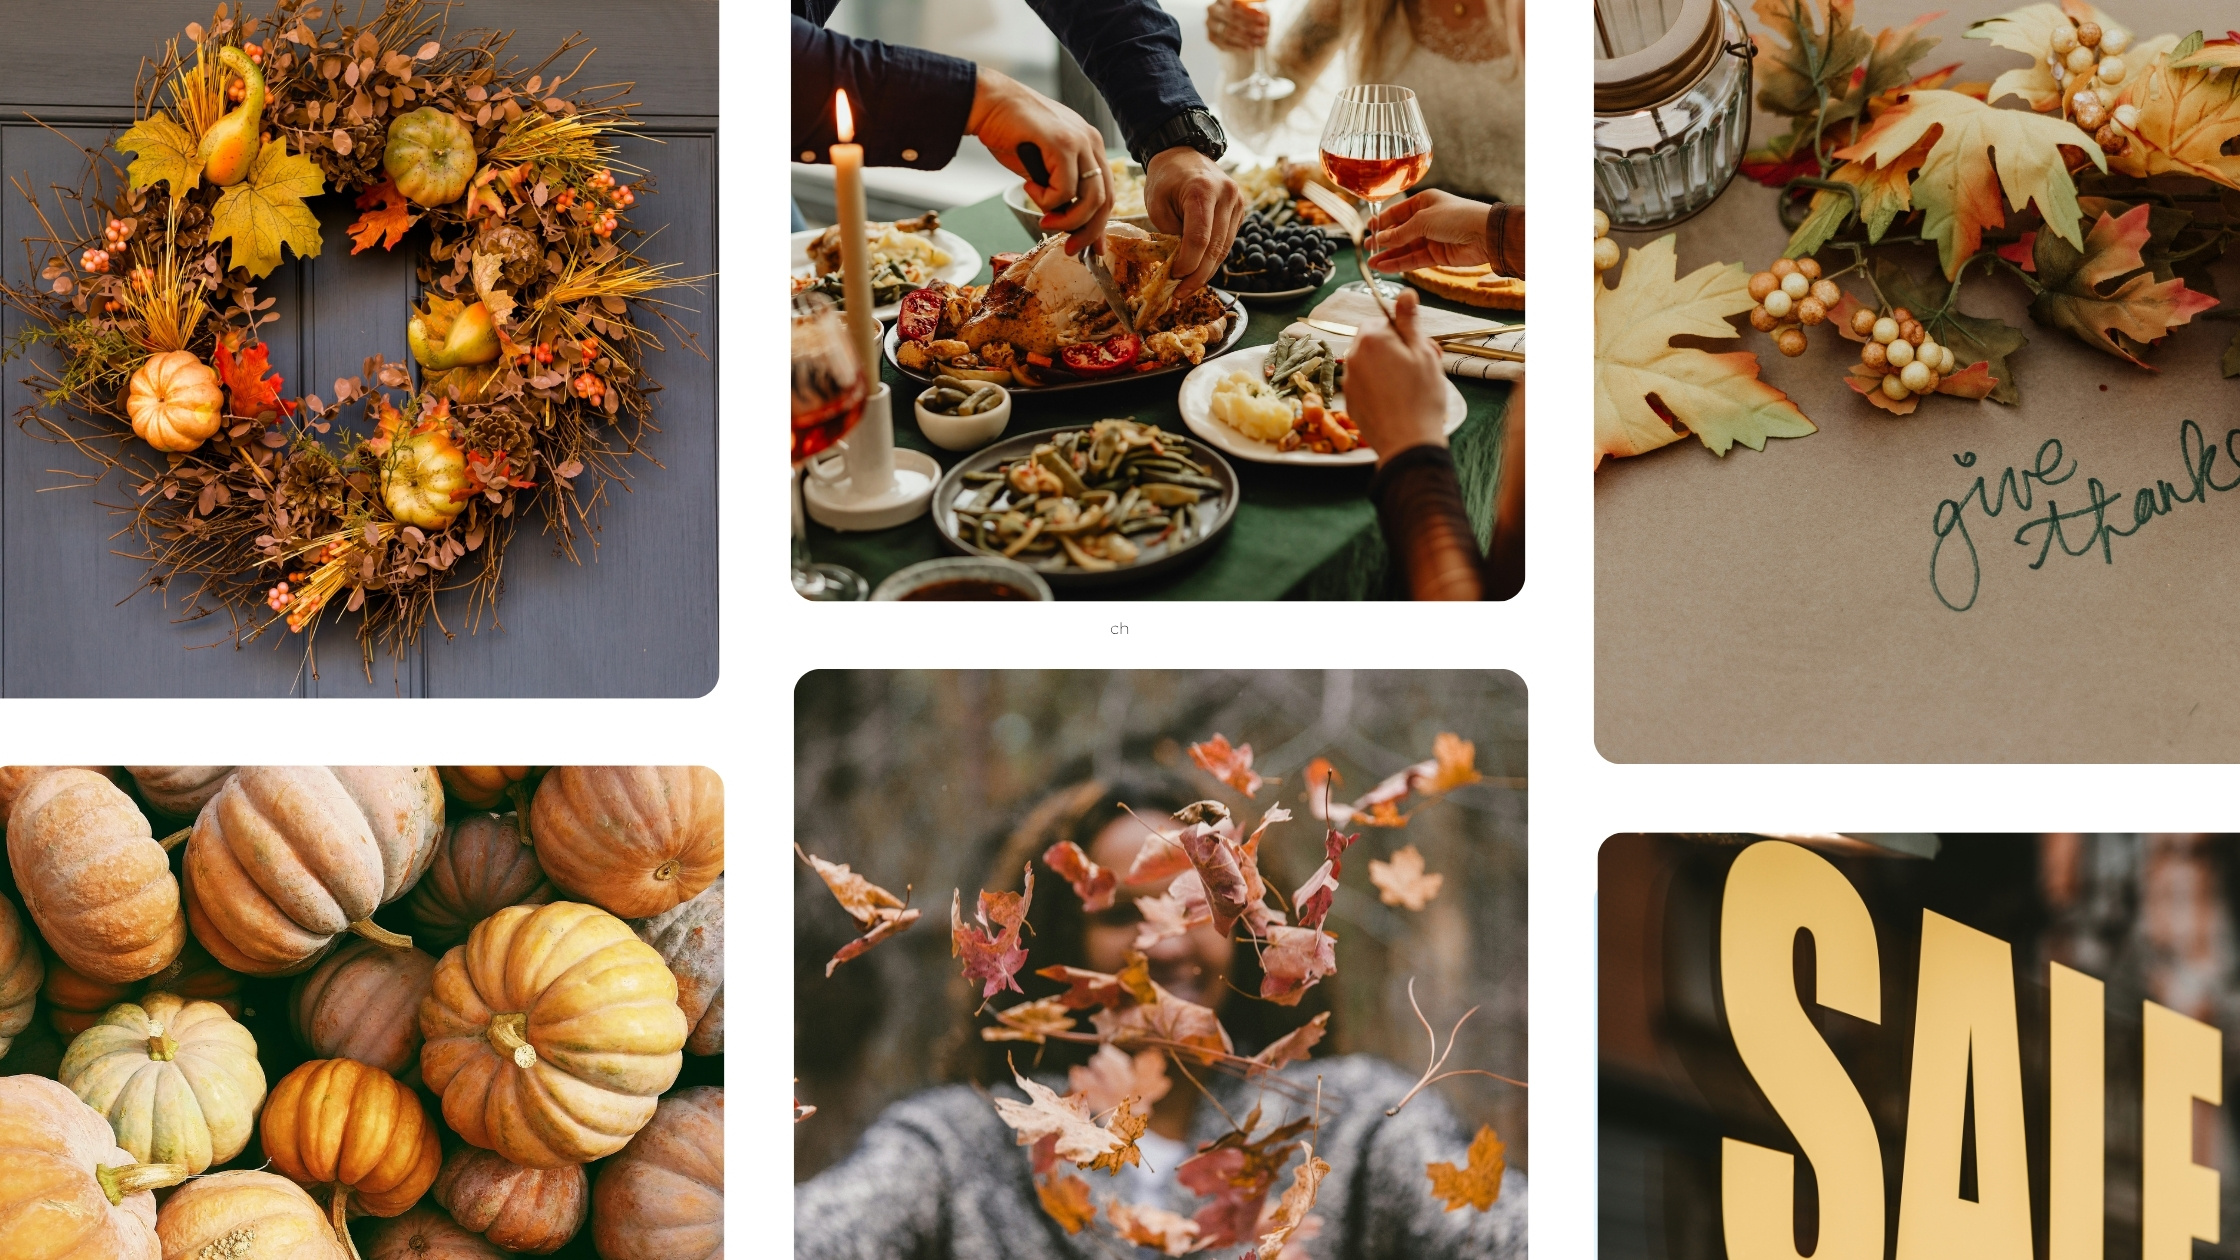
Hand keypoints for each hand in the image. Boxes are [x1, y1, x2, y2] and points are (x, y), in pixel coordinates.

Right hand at [969, 67, 1111, 254]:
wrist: (988, 103)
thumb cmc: (1010, 133)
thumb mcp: (1041, 168)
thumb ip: (1058, 190)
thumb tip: (1065, 221)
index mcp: (1089, 146)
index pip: (1106, 192)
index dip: (1100, 225)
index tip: (1090, 248)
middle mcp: (1091, 142)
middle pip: (1105, 199)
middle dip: (1087, 231)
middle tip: (1069, 248)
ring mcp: (1079, 141)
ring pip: (1090, 198)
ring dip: (1067, 220)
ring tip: (1045, 221)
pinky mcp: (1062, 143)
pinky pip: (1064, 189)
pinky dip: (1046, 199)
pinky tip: (1029, 187)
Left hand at [1144, 146, 1246, 293]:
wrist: (1183, 153)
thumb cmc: (1165, 179)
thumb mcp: (1157, 205)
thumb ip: (1170, 234)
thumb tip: (1179, 267)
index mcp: (1202, 190)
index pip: (1199, 238)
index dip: (1187, 263)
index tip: (1173, 277)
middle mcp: (1226, 195)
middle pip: (1215, 247)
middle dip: (1198, 275)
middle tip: (1181, 293)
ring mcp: (1238, 202)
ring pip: (1224, 249)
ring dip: (1206, 271)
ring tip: (1188, 287)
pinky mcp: (1240, 210)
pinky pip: (1227, 242)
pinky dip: (1213, 259)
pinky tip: (1199, 271)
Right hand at [1206, 0, 1270, 51]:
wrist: (1236, 26)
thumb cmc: (1246, 13)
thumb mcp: (1252, 7)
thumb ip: (1256, 7)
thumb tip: (1264, 8)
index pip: (1235, 4)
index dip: (1250, 12)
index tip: (1264, 19)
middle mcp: (1213, 9)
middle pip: (1231, 18)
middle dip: (1249, 25)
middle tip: (1263, 31)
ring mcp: (1210, 24)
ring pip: (1228, 33)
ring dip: (1246, 38)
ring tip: (1260, 41)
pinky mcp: (1211, 37)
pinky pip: (1225, 44)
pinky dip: (1239, 47)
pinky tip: (1251, 48)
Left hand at [1343, 289, 1449, 466]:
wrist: (1407, 443)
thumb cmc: (1420, 396)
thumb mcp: (1422, 352)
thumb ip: (1410, 321)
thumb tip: (1406, 293)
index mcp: (1371, 339)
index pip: (1382, 321)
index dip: (1403, 333)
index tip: (1419, 347)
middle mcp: (1353, 357)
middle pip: (1374, 342)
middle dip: (1396, 349)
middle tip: (1422, 366)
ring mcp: (1349, 381)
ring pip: (1370, 364)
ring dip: (1388, 368)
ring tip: (1413, 386)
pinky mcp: (1351, 402)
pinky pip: (1366, 385)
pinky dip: (1380, 388)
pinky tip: (1399, 401)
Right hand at [1365, 189, 1491, 272]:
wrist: (1485, 234)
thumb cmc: (1457, 216)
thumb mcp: (1423, 220)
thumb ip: (1400, 232)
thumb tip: (1381, 239)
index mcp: (1425, 202)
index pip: (1398, 212)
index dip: (1383, 221)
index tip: (1368, 230)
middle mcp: (1428, 219)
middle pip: (1401, 232)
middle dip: (1384, 241)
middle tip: (1367, 249)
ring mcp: (1433, 238)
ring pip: (1406, 248)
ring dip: (1389, 255)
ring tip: (1372, 263)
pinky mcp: (1438, 255)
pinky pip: (1415, 260)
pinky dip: (1400, 264)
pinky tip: (1386, 267)